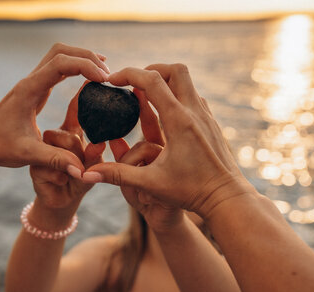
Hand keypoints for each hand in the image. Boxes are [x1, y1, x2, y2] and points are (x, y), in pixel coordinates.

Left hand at [0, 43, 109, 175]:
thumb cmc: (0, 148)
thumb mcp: (28, 155)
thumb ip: (55, 160)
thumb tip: (82, 172)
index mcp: (29, 90)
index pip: (60, 64)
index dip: (85, 66)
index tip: (104, 79)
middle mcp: (31, 81)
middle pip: (61, 51)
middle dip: (86, 57)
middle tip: (108, 74)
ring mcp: (32, 83)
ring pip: (59, 55)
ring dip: (81, 59)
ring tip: (103, 73)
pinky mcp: (35, 89)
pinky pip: (57, 68)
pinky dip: (75, 67)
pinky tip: (89, 78)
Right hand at [31, 85, 104, 209]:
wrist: (58, 203)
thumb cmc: (78, 182)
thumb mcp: (92, 167)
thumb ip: (95, 154)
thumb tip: (99, 143)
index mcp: (68, 133)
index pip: (75, 111)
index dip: (82, 98)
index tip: (90, 84)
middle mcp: (54, 139)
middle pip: (68, 134)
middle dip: (79, 151)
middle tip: (82, 166)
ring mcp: (41, 151)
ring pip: (59, 148)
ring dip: (71, 163)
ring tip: (75, 175)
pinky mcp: (33, 166)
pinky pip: (52, 166)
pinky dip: (61, 175)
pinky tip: (62, 180)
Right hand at [82, 63, 255, 218]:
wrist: (228, 199)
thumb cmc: (191, 193)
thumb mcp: (150, 184)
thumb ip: (117, 176)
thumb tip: (86, 175)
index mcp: (179, 121)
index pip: (151, 81)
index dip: (128, 74)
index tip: (111, 81)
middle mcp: (195, 112)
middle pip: (175, 70)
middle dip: (150, 70)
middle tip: (132, 84)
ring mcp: (206, 116)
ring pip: (187, 82)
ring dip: (165, 81)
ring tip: (145, 96)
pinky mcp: (212, 124)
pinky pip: (193, 97)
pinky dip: (176, 95)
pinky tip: (165, 114)